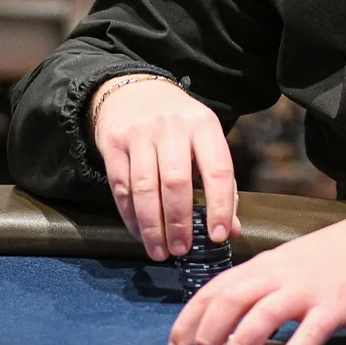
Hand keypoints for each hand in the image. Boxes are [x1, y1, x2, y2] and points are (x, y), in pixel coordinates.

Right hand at [90, 74, 238, 260]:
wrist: (133, 93)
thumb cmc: (178, 126)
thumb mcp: (205, 142)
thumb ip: (221, 184)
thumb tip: (231, 230)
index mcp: (204, 125)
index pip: (218, 169)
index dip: (220, 206)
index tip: (217, 236)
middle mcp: (172, 126)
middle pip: (176, 182)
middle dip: (180, 222)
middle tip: (182, 250)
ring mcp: (140, 133)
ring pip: (145, 188)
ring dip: (153, 226)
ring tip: (160, 251)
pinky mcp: (114, 143)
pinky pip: (121, 187)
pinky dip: (131, 217)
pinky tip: (140, 234)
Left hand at [168, 210, 345, 344]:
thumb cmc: (336, 256)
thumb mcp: (290, 263)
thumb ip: (263, 286)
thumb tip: (232, 325)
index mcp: (266, 263)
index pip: (216, 288)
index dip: (190, 317)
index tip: (175, 344)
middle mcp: (280, 273)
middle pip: (229, 301)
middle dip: (206, 335)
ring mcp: (307, 289)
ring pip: (261, 316)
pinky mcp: (335, 306)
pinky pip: (307, 334)